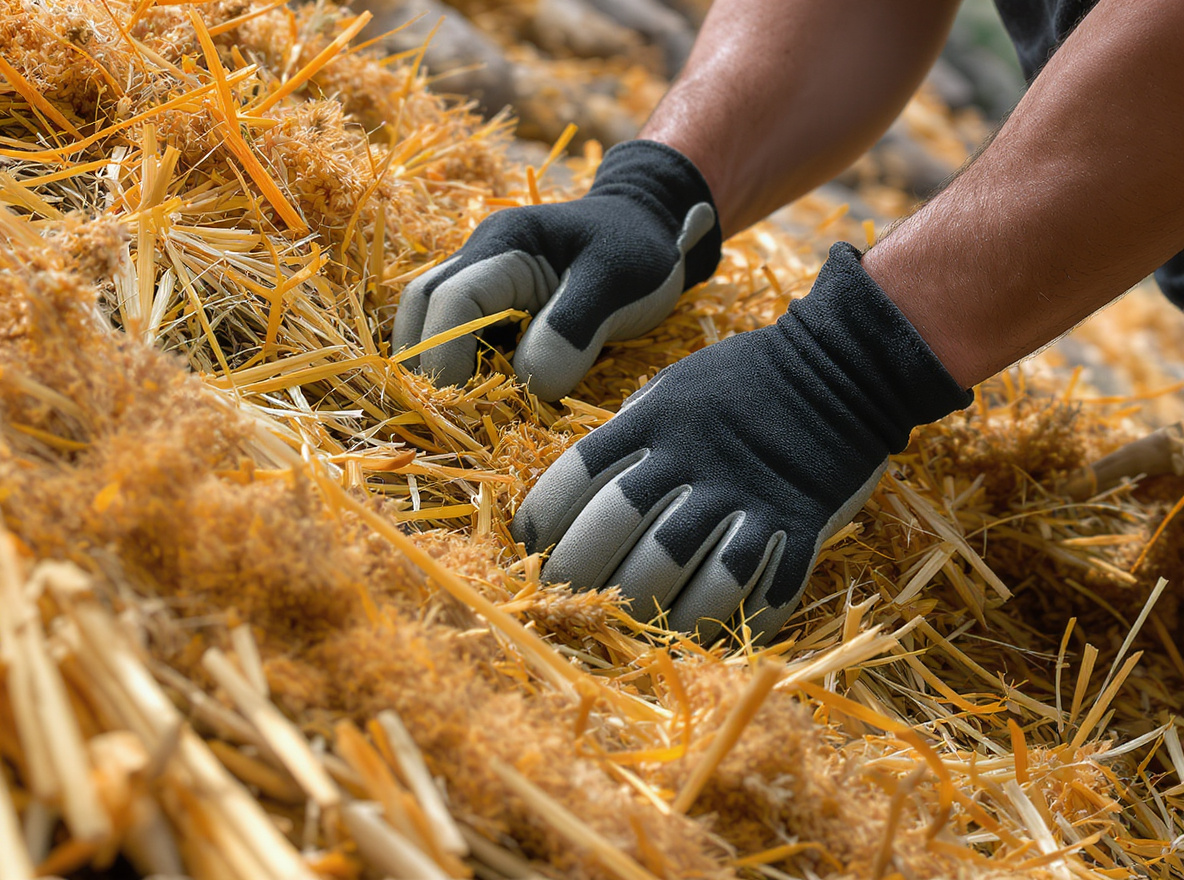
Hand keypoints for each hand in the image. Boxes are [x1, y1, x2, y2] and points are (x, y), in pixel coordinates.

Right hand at [391, 140, 720, 400]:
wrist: (650, 227)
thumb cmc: (639, 251)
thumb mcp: (617, 284)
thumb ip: (573, 330)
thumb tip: (530, 383)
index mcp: (507, 243)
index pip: (451, 298)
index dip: (447, 353)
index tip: (465, 402)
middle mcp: (480, 256)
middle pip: (421, 307)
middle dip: (426, 361)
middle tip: (452, 412)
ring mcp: (482, 279)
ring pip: (430, 322)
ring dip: (439, 366)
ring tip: (468, 409)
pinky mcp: (494, 304)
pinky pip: (459, 335)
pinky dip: (462, 367)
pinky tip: (489, 396)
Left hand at [511, 244, 970, 643]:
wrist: (840, 368)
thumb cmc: (742, 382)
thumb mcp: (672, 391)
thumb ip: (628, 437)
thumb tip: (578, 492)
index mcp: (656, 422)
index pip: (581, 473)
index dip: (546, 517)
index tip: (531, 547)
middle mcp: (693, 461)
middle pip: (622, 528)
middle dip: (584, 571)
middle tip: (568, 599)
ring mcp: (745, 496)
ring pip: (681, 569)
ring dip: (647, 608)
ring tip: (629, 627)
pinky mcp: (795, 525)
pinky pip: (755, 588)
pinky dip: (727, 621)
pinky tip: (703, 637)